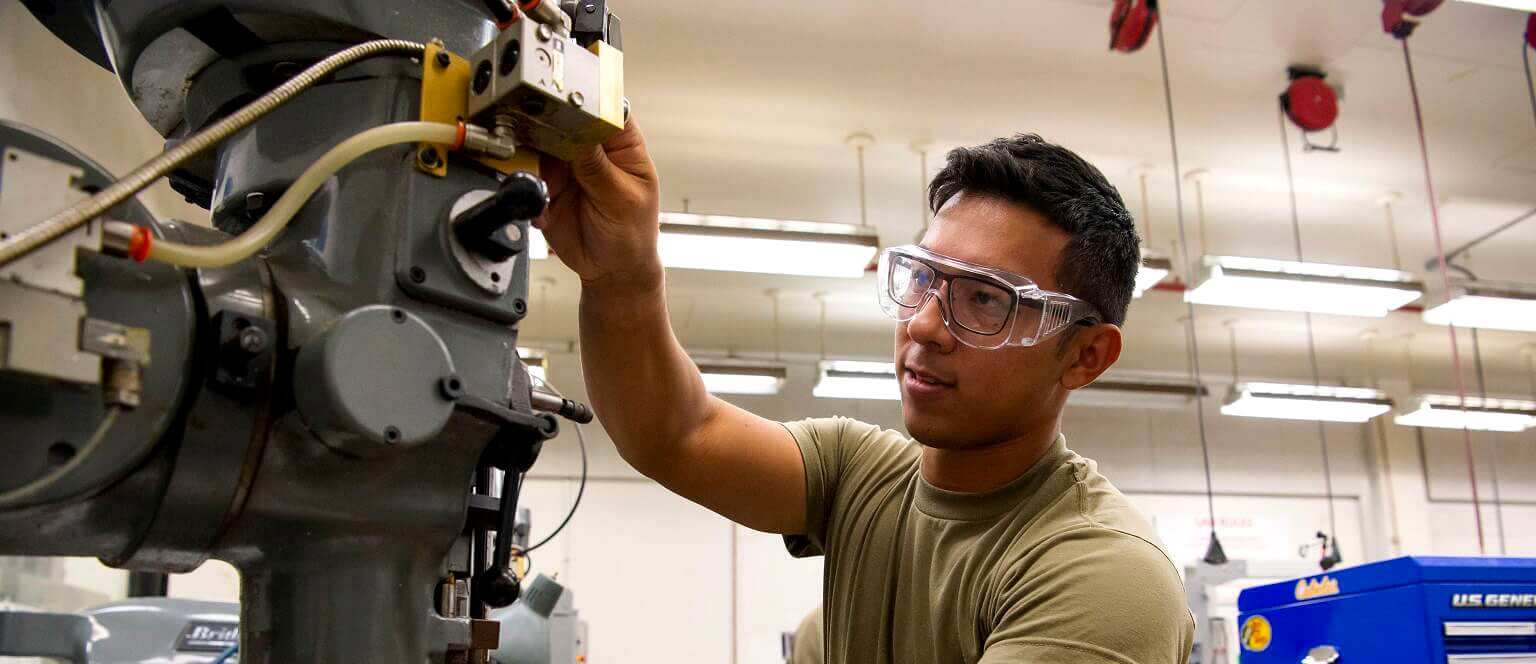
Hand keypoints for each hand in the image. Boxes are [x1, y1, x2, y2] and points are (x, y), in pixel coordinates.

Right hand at [534, 115, 662, 293]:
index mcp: (621, 143)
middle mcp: (591, 147)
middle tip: (536, 132)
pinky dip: (524, 179)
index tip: (564, 103)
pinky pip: (526, 171)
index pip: (603, 107)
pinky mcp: (545, 183)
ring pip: (539, 140)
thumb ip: (596, 166)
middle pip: (563, 117)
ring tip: (533, 168)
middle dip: (548, 122)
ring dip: (531, 150)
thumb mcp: (620, 199)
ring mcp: (566, 164)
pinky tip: (534, 195)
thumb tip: (576, 133)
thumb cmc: (632, 234)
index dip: (584, 101)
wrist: (610, 271)